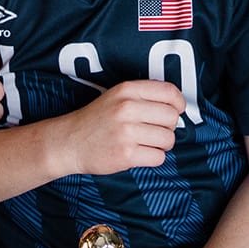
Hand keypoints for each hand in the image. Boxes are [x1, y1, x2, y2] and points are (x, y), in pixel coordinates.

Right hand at [53, 80, 184, 175]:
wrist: (69, 142)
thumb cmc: (96, 120)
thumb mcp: (116, 96)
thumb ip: (143, 96)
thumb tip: (177, 107)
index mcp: (127, 90)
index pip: (169, 92)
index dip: (179, 103)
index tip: (177, 111)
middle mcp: (127, 108)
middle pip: (172, 118)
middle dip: (168, 127)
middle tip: (155, 131)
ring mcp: (126, 132)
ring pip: (168, 139)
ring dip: (162, 144)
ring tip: (146, 143)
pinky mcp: (126, 154)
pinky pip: (158, 157)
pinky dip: (153, 158)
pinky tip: (140, 153)